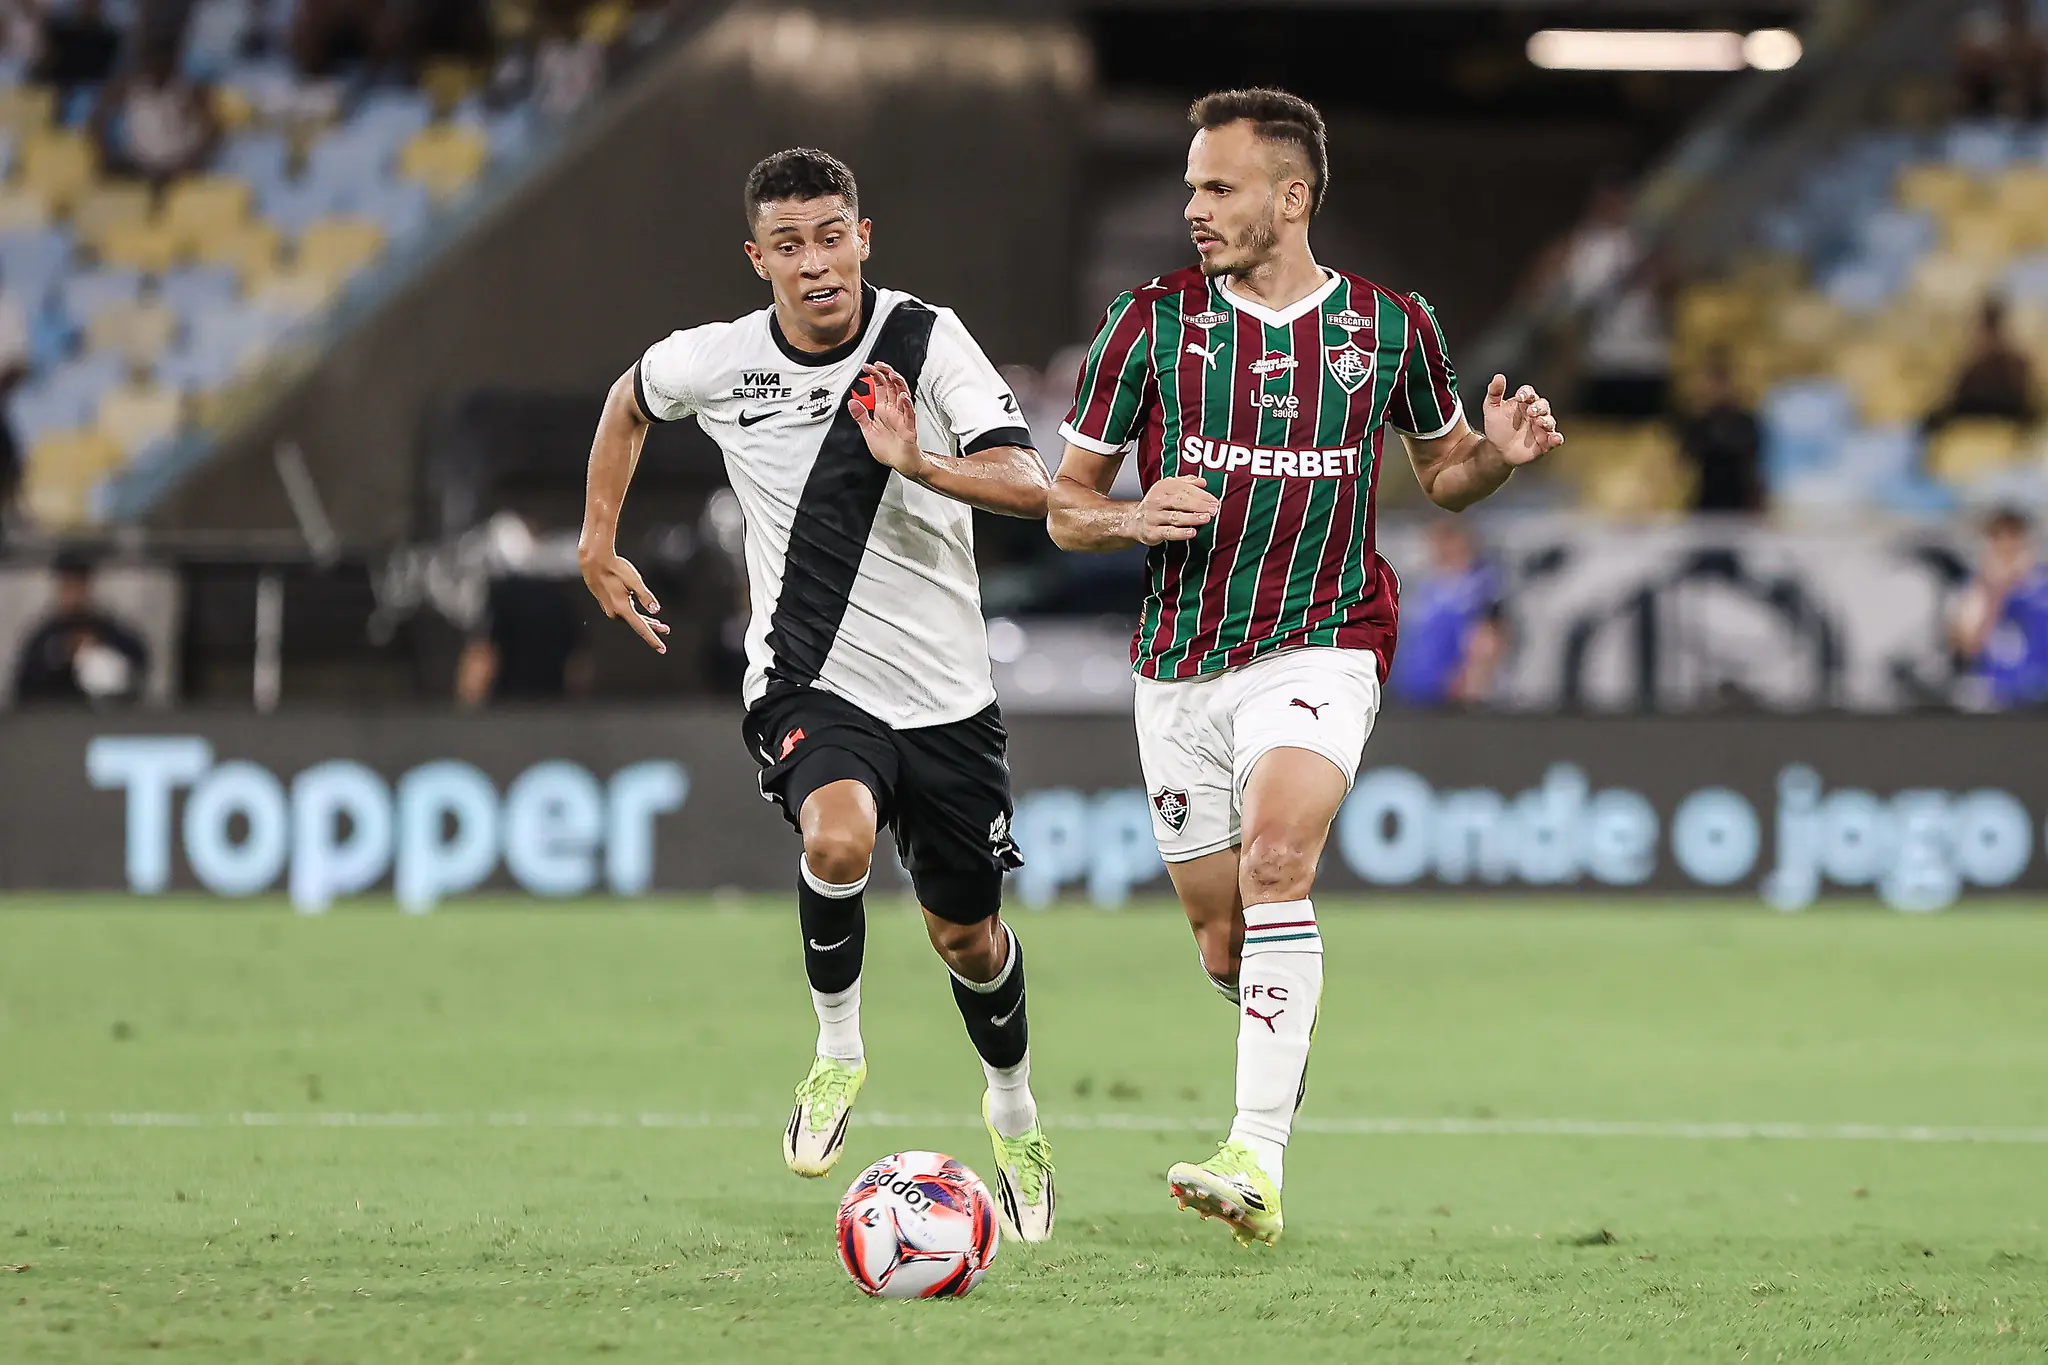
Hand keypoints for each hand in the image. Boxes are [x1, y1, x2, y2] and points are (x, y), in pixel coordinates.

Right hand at [578, 545, 668, 653]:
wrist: (593, 560)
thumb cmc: (615, 567)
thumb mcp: (634, 580)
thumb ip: (645, 596)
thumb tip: (655, 610)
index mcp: (622, 607)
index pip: (641, 627)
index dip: (653, 639)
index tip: (662, 649)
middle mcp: (614, 611)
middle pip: (637, 624)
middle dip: (652, 628)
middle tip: (666, 630)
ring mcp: (608, 607)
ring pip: (630, 618)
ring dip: (643, 620)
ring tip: (657, 622)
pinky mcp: (606, 602)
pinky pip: (623, 613)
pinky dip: (634, 614)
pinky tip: (636, 608)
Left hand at [848, 361, 924, 476]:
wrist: (900, 463)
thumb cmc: (888, 448)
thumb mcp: (868, 430)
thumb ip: (860, 416)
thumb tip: (852, 402)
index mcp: (883, 410)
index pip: (881, 387)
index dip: (875, 375)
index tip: (867, 367)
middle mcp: (894, 411)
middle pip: (892, 387)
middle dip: (886, 374)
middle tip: (879, 365)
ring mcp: (902, 418)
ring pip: (903, 396)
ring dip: (898, 385)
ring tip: (891, 375)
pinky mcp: (909, 429)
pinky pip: (909, 415)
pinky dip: (907, 406)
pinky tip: (903, 397)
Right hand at [1128, 474, 1219, 544]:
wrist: (1134, 521)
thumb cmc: (1157, 505)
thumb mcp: (1169, 489)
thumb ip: (1187, 483)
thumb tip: (1203, 481)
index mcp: (1163, 487)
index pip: (1184, 488)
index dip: (1201, 494)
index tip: (1214, 500)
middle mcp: (1156, 500)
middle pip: (1180, 501)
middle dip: (1199, 505)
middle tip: (1213, 509)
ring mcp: (1153, 516)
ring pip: (1175, 516)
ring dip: (1192, 517)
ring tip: (1206, 518)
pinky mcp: (1152, 532)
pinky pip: (1168, 532)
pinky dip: (1180, 533)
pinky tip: (1192, 532)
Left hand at [1482, 373, 1563, 466]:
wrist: (1497, 449)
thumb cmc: (1497, 426)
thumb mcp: (1491, 408)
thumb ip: (1495, 392)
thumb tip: (1498, 376)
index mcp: (1524, 402)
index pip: (1529, 393)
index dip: (1526, 393)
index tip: (1519, 397)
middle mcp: (1536, 413)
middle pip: (1543, 405)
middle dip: (1539, 407)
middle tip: (1531, 412)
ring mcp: (1541, 428)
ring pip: (1550, 421)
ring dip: (1547, 421)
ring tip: (1539, 422)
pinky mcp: (1545, 442)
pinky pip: (1554, 439)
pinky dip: (1557, 438)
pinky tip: (1555, 438)